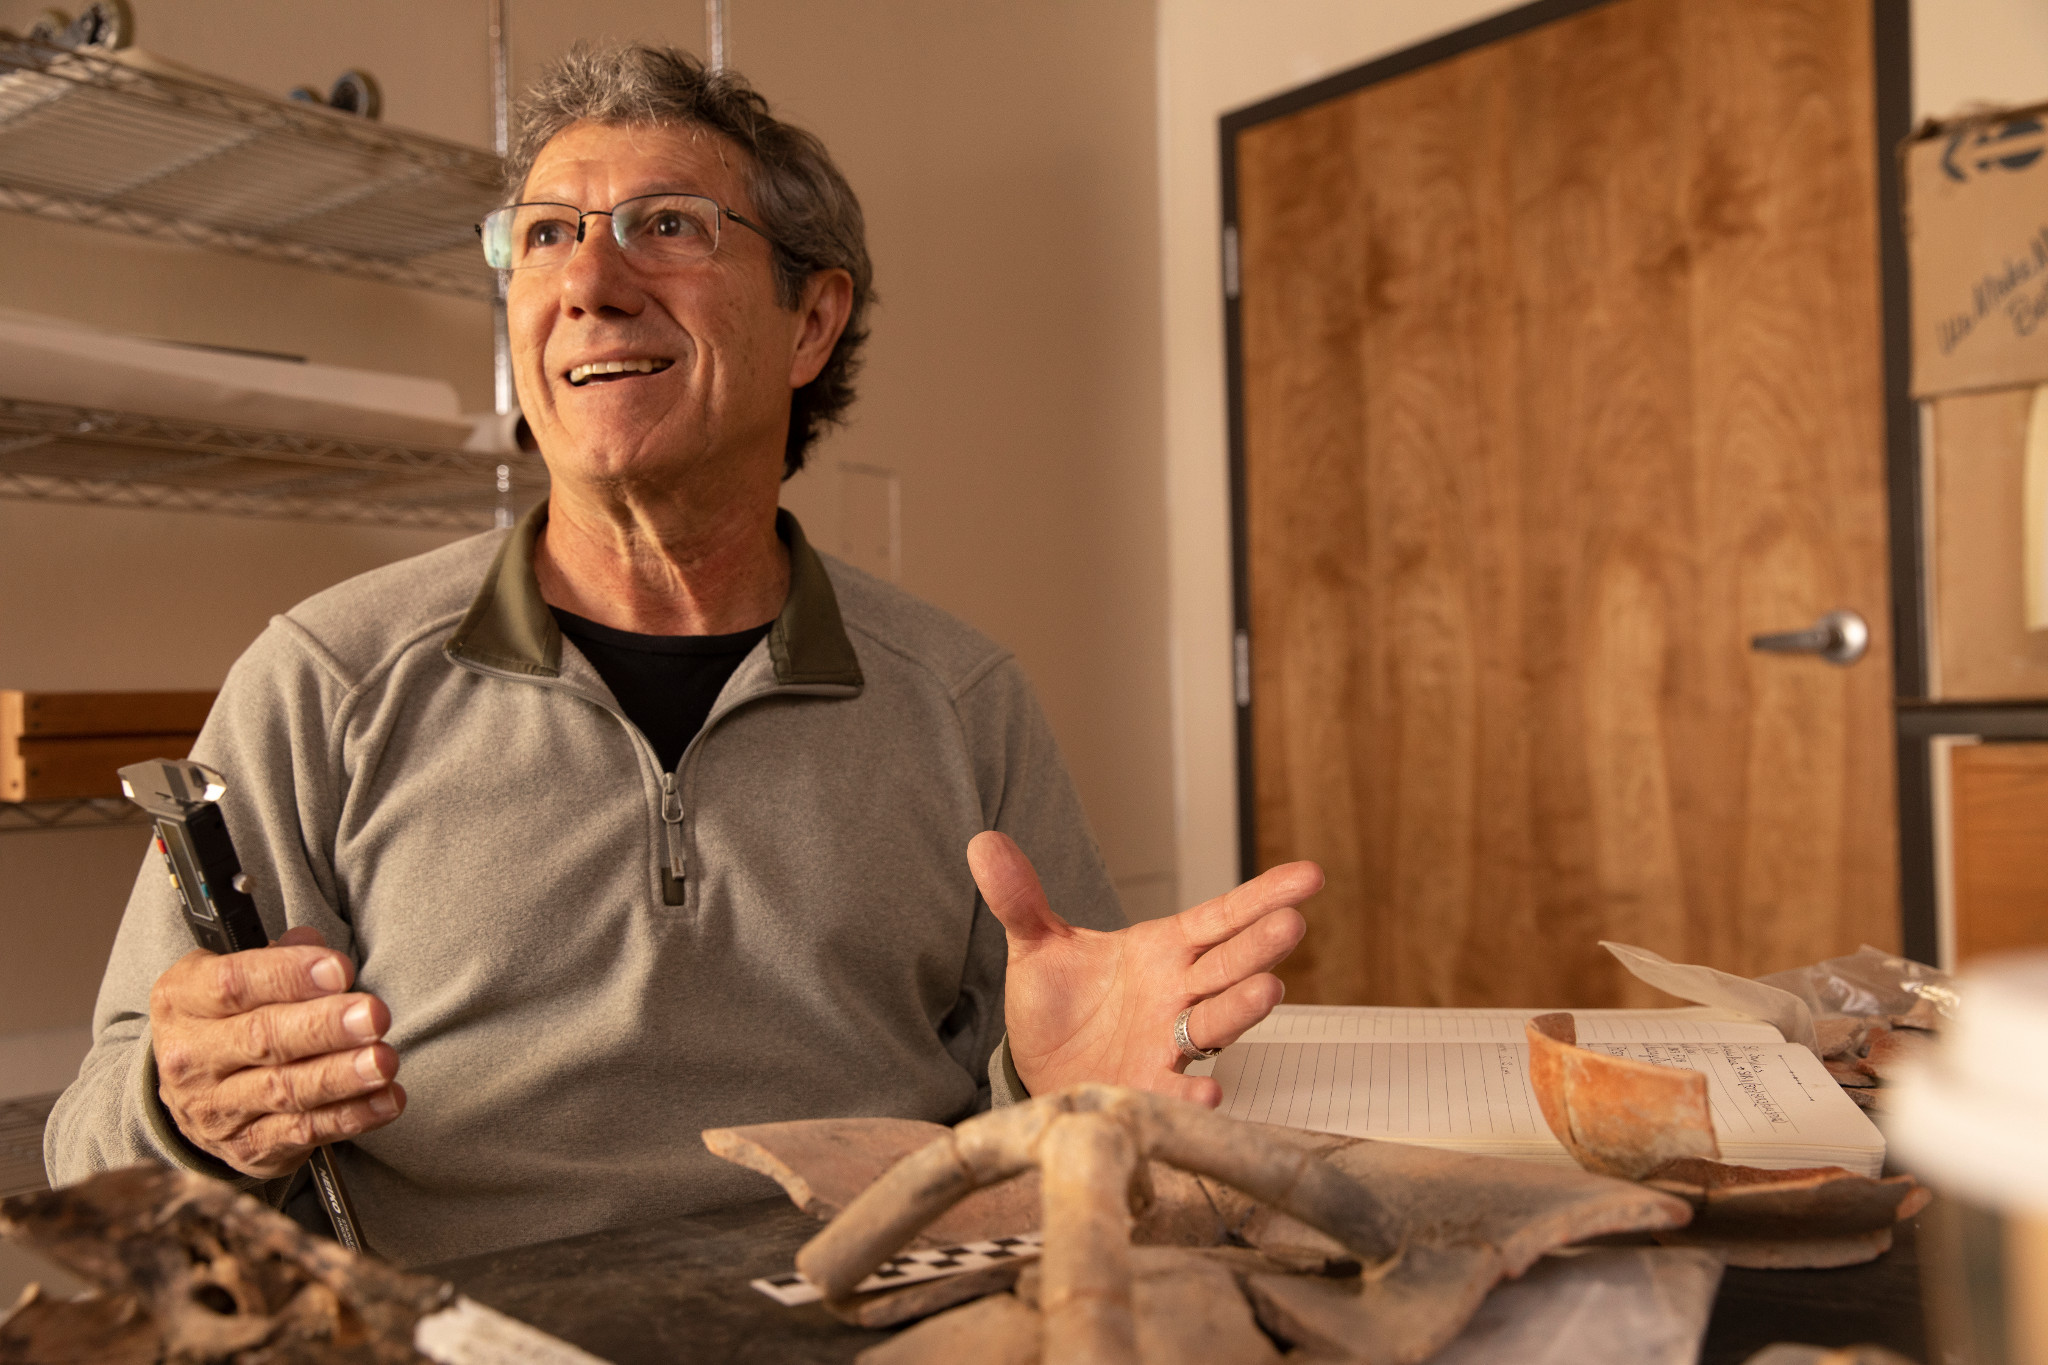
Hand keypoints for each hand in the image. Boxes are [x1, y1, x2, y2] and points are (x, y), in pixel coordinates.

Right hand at [148, 926, 404, 1177]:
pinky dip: (350, 1117)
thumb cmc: (226, 1018)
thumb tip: (312, 942)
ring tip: (384, 1061)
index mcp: (183, 1001)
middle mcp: (192, 1057)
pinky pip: (303, 1132)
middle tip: (374, 1016)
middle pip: (261, 1039)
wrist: (193, 1094)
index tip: (340, 970)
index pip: (233, 984)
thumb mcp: (233, 974)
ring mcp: (215, 1108)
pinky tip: (385, 1100)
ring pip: (284, 1090)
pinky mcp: (247, 1147)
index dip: (289, 976)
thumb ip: (276, 956)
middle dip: (324, 1027)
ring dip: (342, 1076)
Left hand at [969, 831, 1321, 1105]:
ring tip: (1269, 990)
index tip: (1309, 876)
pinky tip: (1210, 1091)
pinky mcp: (1150, 1086)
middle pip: (1228, 963)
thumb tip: (983, 842)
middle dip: (1260, 945)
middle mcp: (1178, 992)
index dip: (1262, 896)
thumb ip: (1019, 898)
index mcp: (1163, 949)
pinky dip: (1194, 1091)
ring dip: (1243, 1007)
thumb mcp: (1035, 945)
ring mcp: (1170, 1041)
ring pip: (1217, 1020)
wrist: (1038, 1069)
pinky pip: (1178, 1087)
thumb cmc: (1058, 1004)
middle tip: (1292, 923)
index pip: (1221, 917)